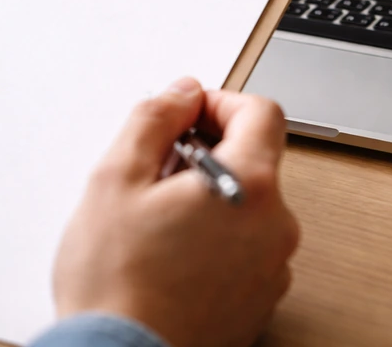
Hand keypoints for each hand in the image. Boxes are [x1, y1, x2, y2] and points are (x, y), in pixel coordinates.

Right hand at [52, 78, 299, 346]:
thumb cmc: (116, 286)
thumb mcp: (116, 178)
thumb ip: (155, 118)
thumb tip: (182, 93)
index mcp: (249, 186)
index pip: (261, 112)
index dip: (219, 102)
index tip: (187, 115)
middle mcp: (275, 226)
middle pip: (255, 159)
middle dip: (207, 152)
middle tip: (157, 171)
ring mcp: (272, 267)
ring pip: (249, 205)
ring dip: (210, 197)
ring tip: (158, 220)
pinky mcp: (259, 299)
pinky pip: (246, 247)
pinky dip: (217, 237)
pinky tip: (171, 254)